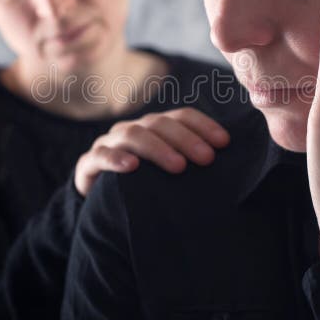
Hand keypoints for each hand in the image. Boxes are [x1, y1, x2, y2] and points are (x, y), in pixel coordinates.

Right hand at [74, 107, 229, 195]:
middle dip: (185, 139)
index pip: (181, 116)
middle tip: (206, 159)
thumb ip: (190, 163)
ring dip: (158, 149)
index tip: (224, 143)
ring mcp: (109, 143)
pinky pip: (101, 156)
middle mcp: (133, 129)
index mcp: (155, 127)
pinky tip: (132, 168)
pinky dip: (116, 159)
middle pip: (160, 123)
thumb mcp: (168, 173)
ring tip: (178, 166)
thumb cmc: (143, 186)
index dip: (203, 125)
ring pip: (133, 135)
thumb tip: (230, 167)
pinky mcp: (89, 163)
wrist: (100, 203)